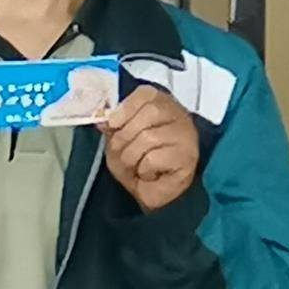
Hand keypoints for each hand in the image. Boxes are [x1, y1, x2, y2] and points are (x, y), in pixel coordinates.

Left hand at [100, 84, 199, 211]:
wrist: (151, 193)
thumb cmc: (137, 163)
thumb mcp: (118, 140)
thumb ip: (112, 125)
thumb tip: (101, 118)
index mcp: (161, 105)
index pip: (147, 94)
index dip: (126, 108)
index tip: (113, 124)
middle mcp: (178, 116)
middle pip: (150, 112)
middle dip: (126, 135)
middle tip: (122, 152)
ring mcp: (186, 136)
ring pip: (150, 137)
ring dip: (132, 157)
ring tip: (136, 166)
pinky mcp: (188, 157)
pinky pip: (155, 158)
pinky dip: (144, 170)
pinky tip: (150, 174)